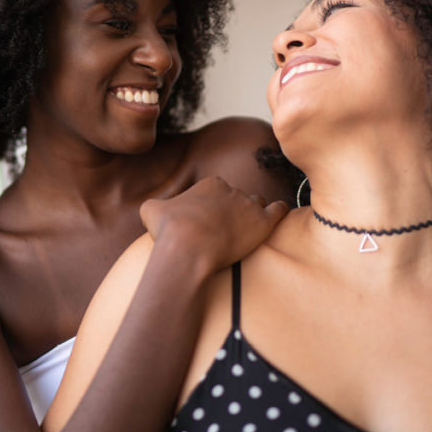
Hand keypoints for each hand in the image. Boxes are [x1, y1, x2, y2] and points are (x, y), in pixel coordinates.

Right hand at [139, 176, 288, 273]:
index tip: (207, 220)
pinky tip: (280, 213)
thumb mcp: (152, 210)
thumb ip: (157, 205)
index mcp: (210, 183)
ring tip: (248, 226)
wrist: (188, 247)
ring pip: (256, 202)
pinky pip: (278, 210)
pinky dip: (279, 210)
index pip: (217, 190)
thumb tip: (156, 209)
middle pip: (236, 197)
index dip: (212, 205)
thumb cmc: (168, 229)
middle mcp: (232, 189)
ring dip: (252, 211)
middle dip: (231, 210)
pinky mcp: (263, 223)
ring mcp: (249, 205)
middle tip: (223, 229)